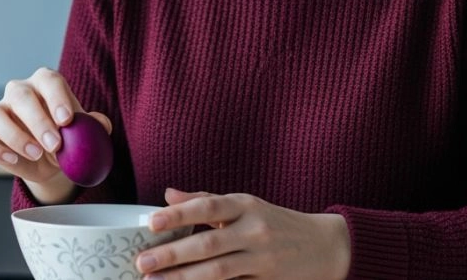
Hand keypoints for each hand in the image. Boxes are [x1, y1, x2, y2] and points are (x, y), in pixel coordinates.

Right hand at [0, 67, 111, 197]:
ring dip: (15, 136)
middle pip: (20, 95)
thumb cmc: (69, 138)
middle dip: (38, 121)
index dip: (57, 98)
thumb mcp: (85, 132)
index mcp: (45, 83)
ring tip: (37, 154)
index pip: (49, 80)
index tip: (67, 120)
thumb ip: (94, 126)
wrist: (51, 161)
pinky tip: (14, 160)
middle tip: (55, 145)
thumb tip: (100, 124)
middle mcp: (18, 92)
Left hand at [135, 188, 349, 279]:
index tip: (152, 223)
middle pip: (209, 243)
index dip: (179, 214)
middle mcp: (255, 230)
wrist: (324, 245)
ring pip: (219, 271)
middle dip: (173, 254)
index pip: (208, 205)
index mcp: (245, 204)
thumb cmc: (275, 221)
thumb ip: (205, 199)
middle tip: (142, 262)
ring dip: (184, 278)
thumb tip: (168, 195)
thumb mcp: (244, 204)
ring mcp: (263, 258)